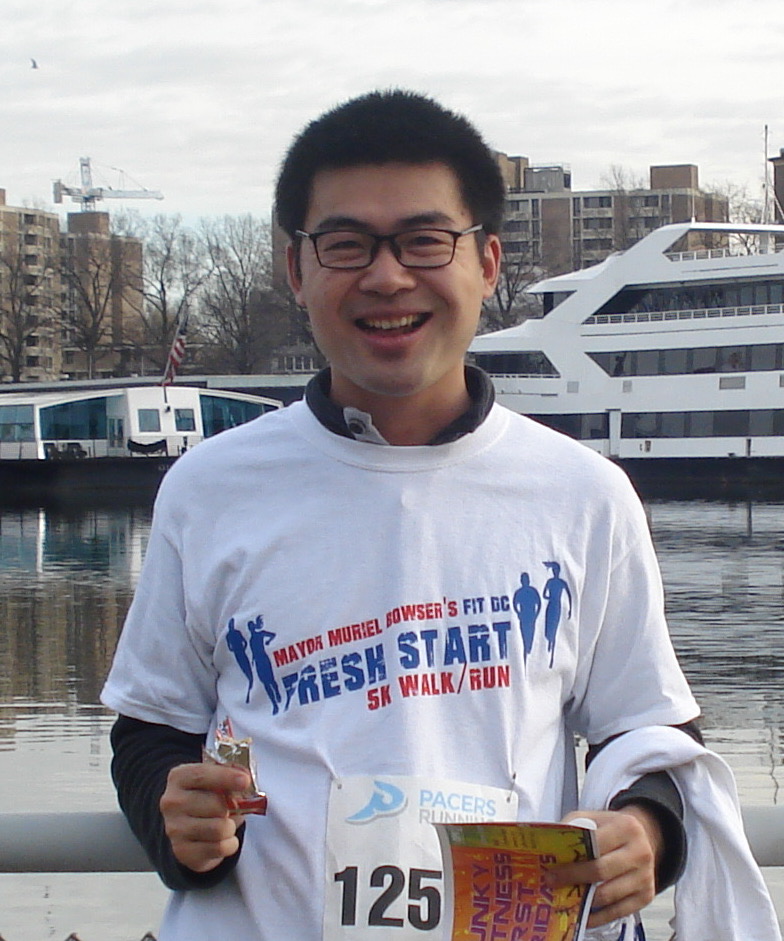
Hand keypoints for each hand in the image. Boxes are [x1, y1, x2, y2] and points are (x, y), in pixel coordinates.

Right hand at [159, 762, 250, 872]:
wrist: (188, 827)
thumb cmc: (206, 797)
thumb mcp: (215, 778)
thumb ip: (231, 773)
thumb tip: (244, 778)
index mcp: (179, 777)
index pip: (202, 775)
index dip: (225, 777)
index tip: (245, 780)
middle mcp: (172, 802)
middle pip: (216, 804)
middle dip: (232, 807)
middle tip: (231, 808)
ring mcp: (174, 829)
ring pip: (219, 829)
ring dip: (231, 827)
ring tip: (225, 823)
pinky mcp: (182, 852)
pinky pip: (219, 848)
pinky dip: (229, 844)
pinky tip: (223, 839)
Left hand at [548, 807, 661, 927]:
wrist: (642, 837)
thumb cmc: (611, 829)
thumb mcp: (593, 818)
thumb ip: (574, 828)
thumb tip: (550, 849)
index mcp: (626, 827)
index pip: (595, 845)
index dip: (572, 860)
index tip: (551, 870)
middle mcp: (640, 852)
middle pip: (601, 871)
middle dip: (573, 879)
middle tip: (553, 884)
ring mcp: (645, 876)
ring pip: (609, 895)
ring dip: (584, 900)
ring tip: (565, 898)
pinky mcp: (646, 896)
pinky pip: (618, 912)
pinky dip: (598, 916)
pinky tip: (583, 914)